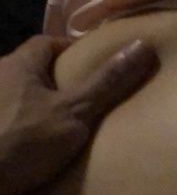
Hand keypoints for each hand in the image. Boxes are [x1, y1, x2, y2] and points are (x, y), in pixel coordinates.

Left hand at [0, 34, 157, 194]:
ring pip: (25, 104)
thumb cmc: (26, 140)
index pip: (46, 43)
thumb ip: (107, 81)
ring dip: (47, 111)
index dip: (72, 49)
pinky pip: (17, 130)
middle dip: (61, 82)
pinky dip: (34, 137)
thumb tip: (143, 44)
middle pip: (35, 73)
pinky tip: (54, 152)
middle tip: (93, 96)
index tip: (97, 63)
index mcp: (14, 66)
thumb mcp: (75, 110)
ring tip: (78, 126)